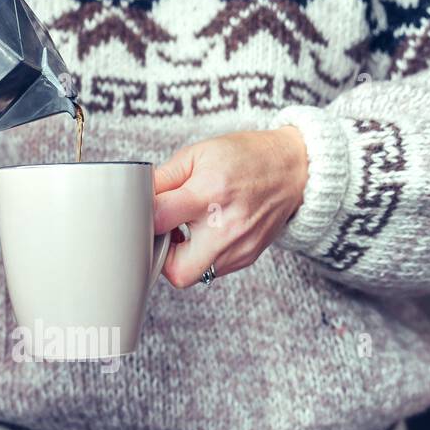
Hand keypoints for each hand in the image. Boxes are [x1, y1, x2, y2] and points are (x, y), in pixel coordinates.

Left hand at [153, 127, 308, 286]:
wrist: (293, 170)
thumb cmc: (245, 158)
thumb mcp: (199, 154)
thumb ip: (163, 178)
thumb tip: (136, 197)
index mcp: (210, 193)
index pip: (159, 220)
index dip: (144, 218)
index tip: (146, 213)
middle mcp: (226, 226)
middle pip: (176, 271)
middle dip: (162, 256)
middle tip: (165, 234)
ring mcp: (239, 247)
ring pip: (193, 275)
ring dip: (182, 257)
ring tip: (188, 229)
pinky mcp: (246, 257)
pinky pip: (212, 270)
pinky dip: (202, 256)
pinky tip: (208, 232)